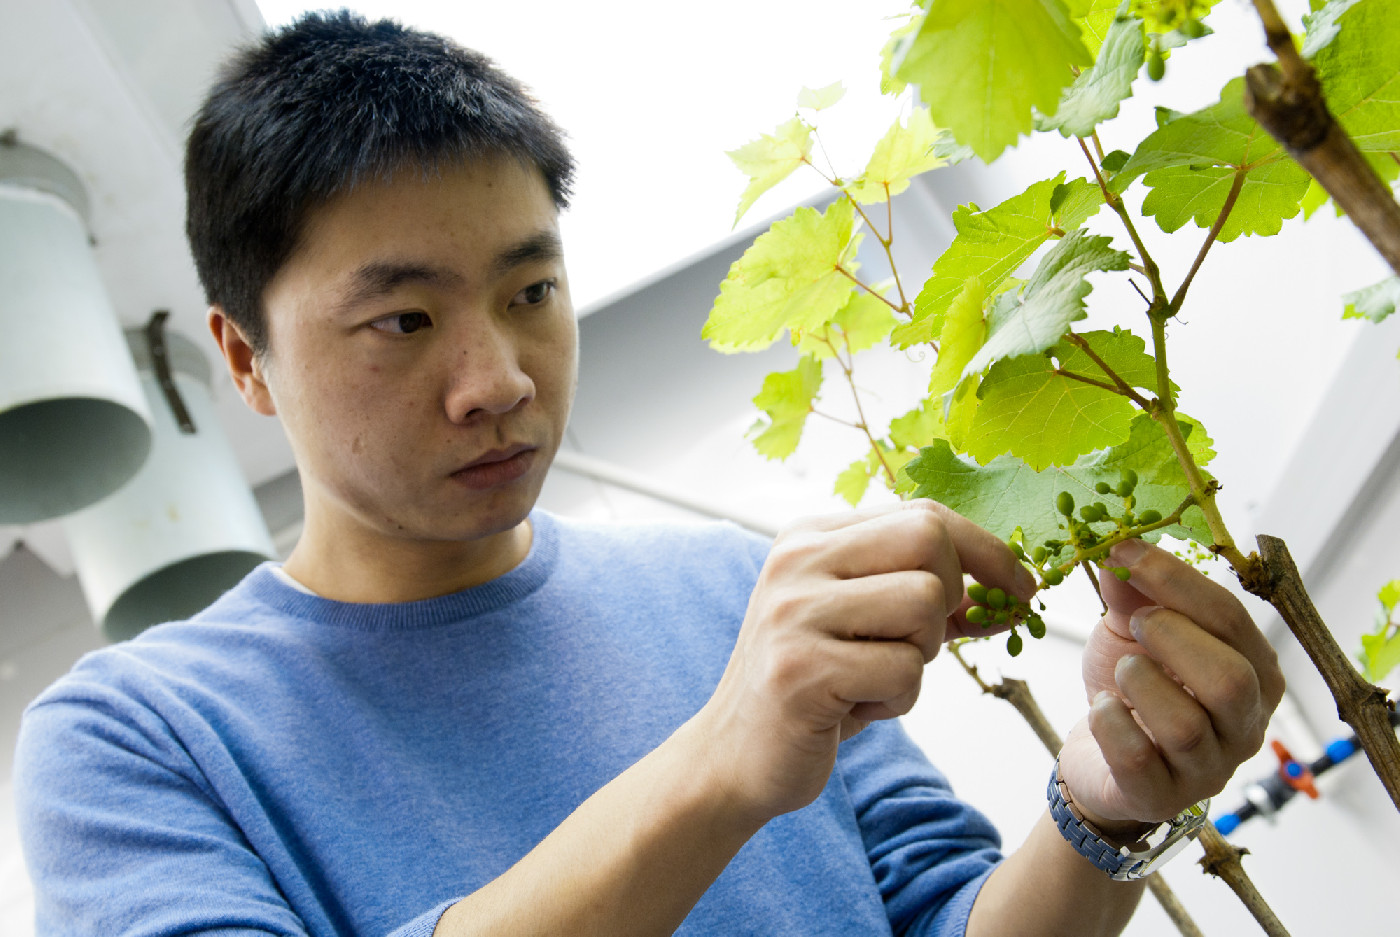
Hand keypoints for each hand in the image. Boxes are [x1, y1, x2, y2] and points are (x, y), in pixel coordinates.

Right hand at [696, 500, 1033, 825]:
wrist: (734, 755)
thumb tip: (1011, 587)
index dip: (987, 550)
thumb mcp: (862, 622)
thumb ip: (921, 592)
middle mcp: (795, 561)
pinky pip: (904, 671)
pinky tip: (854, 707)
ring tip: (874, 678)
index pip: (923, 514)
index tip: (1022, 588)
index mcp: (809, 538)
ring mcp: (793, 613)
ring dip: (920, 657)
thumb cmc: (813, 687)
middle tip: (920, 643)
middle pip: (928, 540)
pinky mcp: (800, 670)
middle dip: (951, 598)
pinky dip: (897, 700)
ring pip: (923, 604)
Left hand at [1058, 539, 1284, 831]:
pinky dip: (1111, 724)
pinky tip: (1102, 708)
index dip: (1174, 579)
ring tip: (1120, 674)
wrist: (1100, 756)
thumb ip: (1132, 592)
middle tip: (1136, 624)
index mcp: (1254, 671)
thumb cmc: (1132, 686)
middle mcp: (1245, 724)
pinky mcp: (1163, 798)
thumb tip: (1124, 548)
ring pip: (1186, 726)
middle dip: (1174, 638)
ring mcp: (1209, 768)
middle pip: (1231, 680)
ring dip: (1140, 683)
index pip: (1230, 619)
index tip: (1124, 551)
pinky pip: (1138, 759)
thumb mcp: (1131, 630)